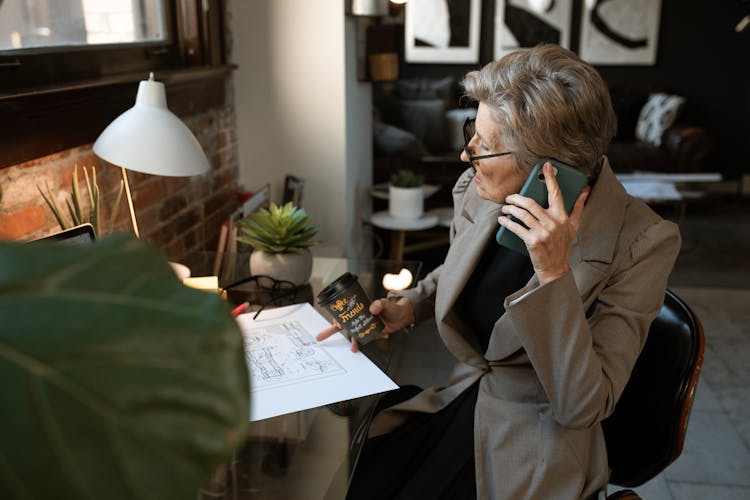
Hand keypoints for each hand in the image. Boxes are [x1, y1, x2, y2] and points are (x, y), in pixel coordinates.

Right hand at [315, 296, 414, 352]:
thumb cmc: (393, 307)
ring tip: (353, 349)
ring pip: (355, 335)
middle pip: (343, 325)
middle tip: (319, 338)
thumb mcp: (386, 303)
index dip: (338, 319)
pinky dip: (375, 339)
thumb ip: (380, 304)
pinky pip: (369, 338)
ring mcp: (365, 326)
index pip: (344, 313)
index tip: (337, 324)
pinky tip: (383, 336)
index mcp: (360, 309)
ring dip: (354, 342)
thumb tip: (373, 308)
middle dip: (330, 331)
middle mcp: (360, 318)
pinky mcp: (372, 332)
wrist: (403, 314)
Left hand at [497, 162, 589, 284]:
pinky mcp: (532, 241)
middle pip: (531, 203)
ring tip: (505, 208)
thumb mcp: (573, 226)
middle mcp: (553, 222)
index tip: (545, 166)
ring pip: (522, 214)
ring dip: (510, 209)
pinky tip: (502, 220)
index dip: (550, 178)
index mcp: (563, 216)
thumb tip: (585, 191)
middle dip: (516, 198)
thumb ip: (578, 207)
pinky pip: (516, 228)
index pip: (556, 193)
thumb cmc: (563, 245)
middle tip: (509, 198)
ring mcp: (543, 232)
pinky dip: (507, 222)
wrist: (555, 268)